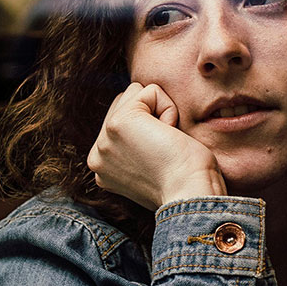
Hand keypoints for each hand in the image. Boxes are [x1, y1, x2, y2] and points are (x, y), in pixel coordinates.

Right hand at [87, 82, 226, 209]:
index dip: (148, 130)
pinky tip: (170, 136)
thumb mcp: (148, 169)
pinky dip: (169, 109)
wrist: (190, 194)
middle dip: (150, 117)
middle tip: (163, 152)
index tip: (159, 161)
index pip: (120, 120)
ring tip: (165, 144)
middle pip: (124, 102)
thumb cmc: (184, 184)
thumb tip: (145, 125)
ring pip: (135, 93)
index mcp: (101, 167)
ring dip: (160, 113)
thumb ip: (133, 148)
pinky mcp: (120, 122)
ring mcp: (104, 138)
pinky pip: (151, 91)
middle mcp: (96, 154)